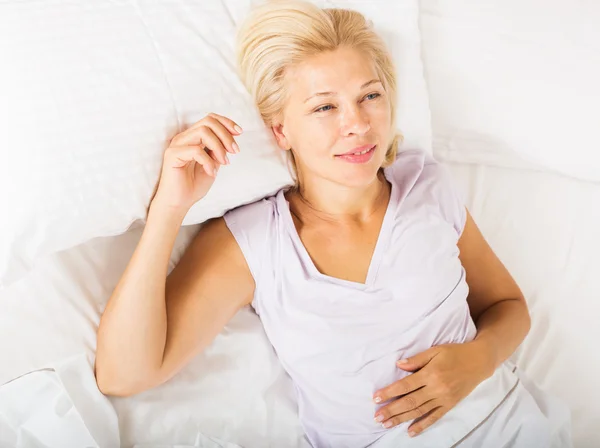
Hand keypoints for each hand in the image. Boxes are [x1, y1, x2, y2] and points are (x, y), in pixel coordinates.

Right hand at [151, 113, 242, 212]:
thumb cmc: (194, 186)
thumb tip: (231, 139)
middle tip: (235, 151)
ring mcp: (177, 144)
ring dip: (219, 147)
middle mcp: (184, 137)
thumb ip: (219, 150)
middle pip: (208, 122)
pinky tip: (211, 173)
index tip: (239, 133)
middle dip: (226, 135)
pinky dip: (208, 162)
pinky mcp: (172, 155)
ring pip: (203, 132)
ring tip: (224, 162)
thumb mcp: (213, 164)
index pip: (210, 119)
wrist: (179, 203)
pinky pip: (196, 150)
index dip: (226, 122)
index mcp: (193, 137)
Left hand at [372, 341, 494, 436]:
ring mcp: (444, 398)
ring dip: (402, 419)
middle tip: (377, 417)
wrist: (479, 361)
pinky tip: (411, 431)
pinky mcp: (450, 404)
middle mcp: (436, 388)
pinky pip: (434, 417)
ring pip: (419, 411)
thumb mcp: (435, 350)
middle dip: (392, 410)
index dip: (389, 392)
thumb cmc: (455, 353)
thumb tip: (398, 365)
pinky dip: (422, 425)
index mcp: (430, 373)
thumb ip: (416, 360)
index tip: (376, 398)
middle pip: (410, 401)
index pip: (405, 385)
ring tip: (387, 424)